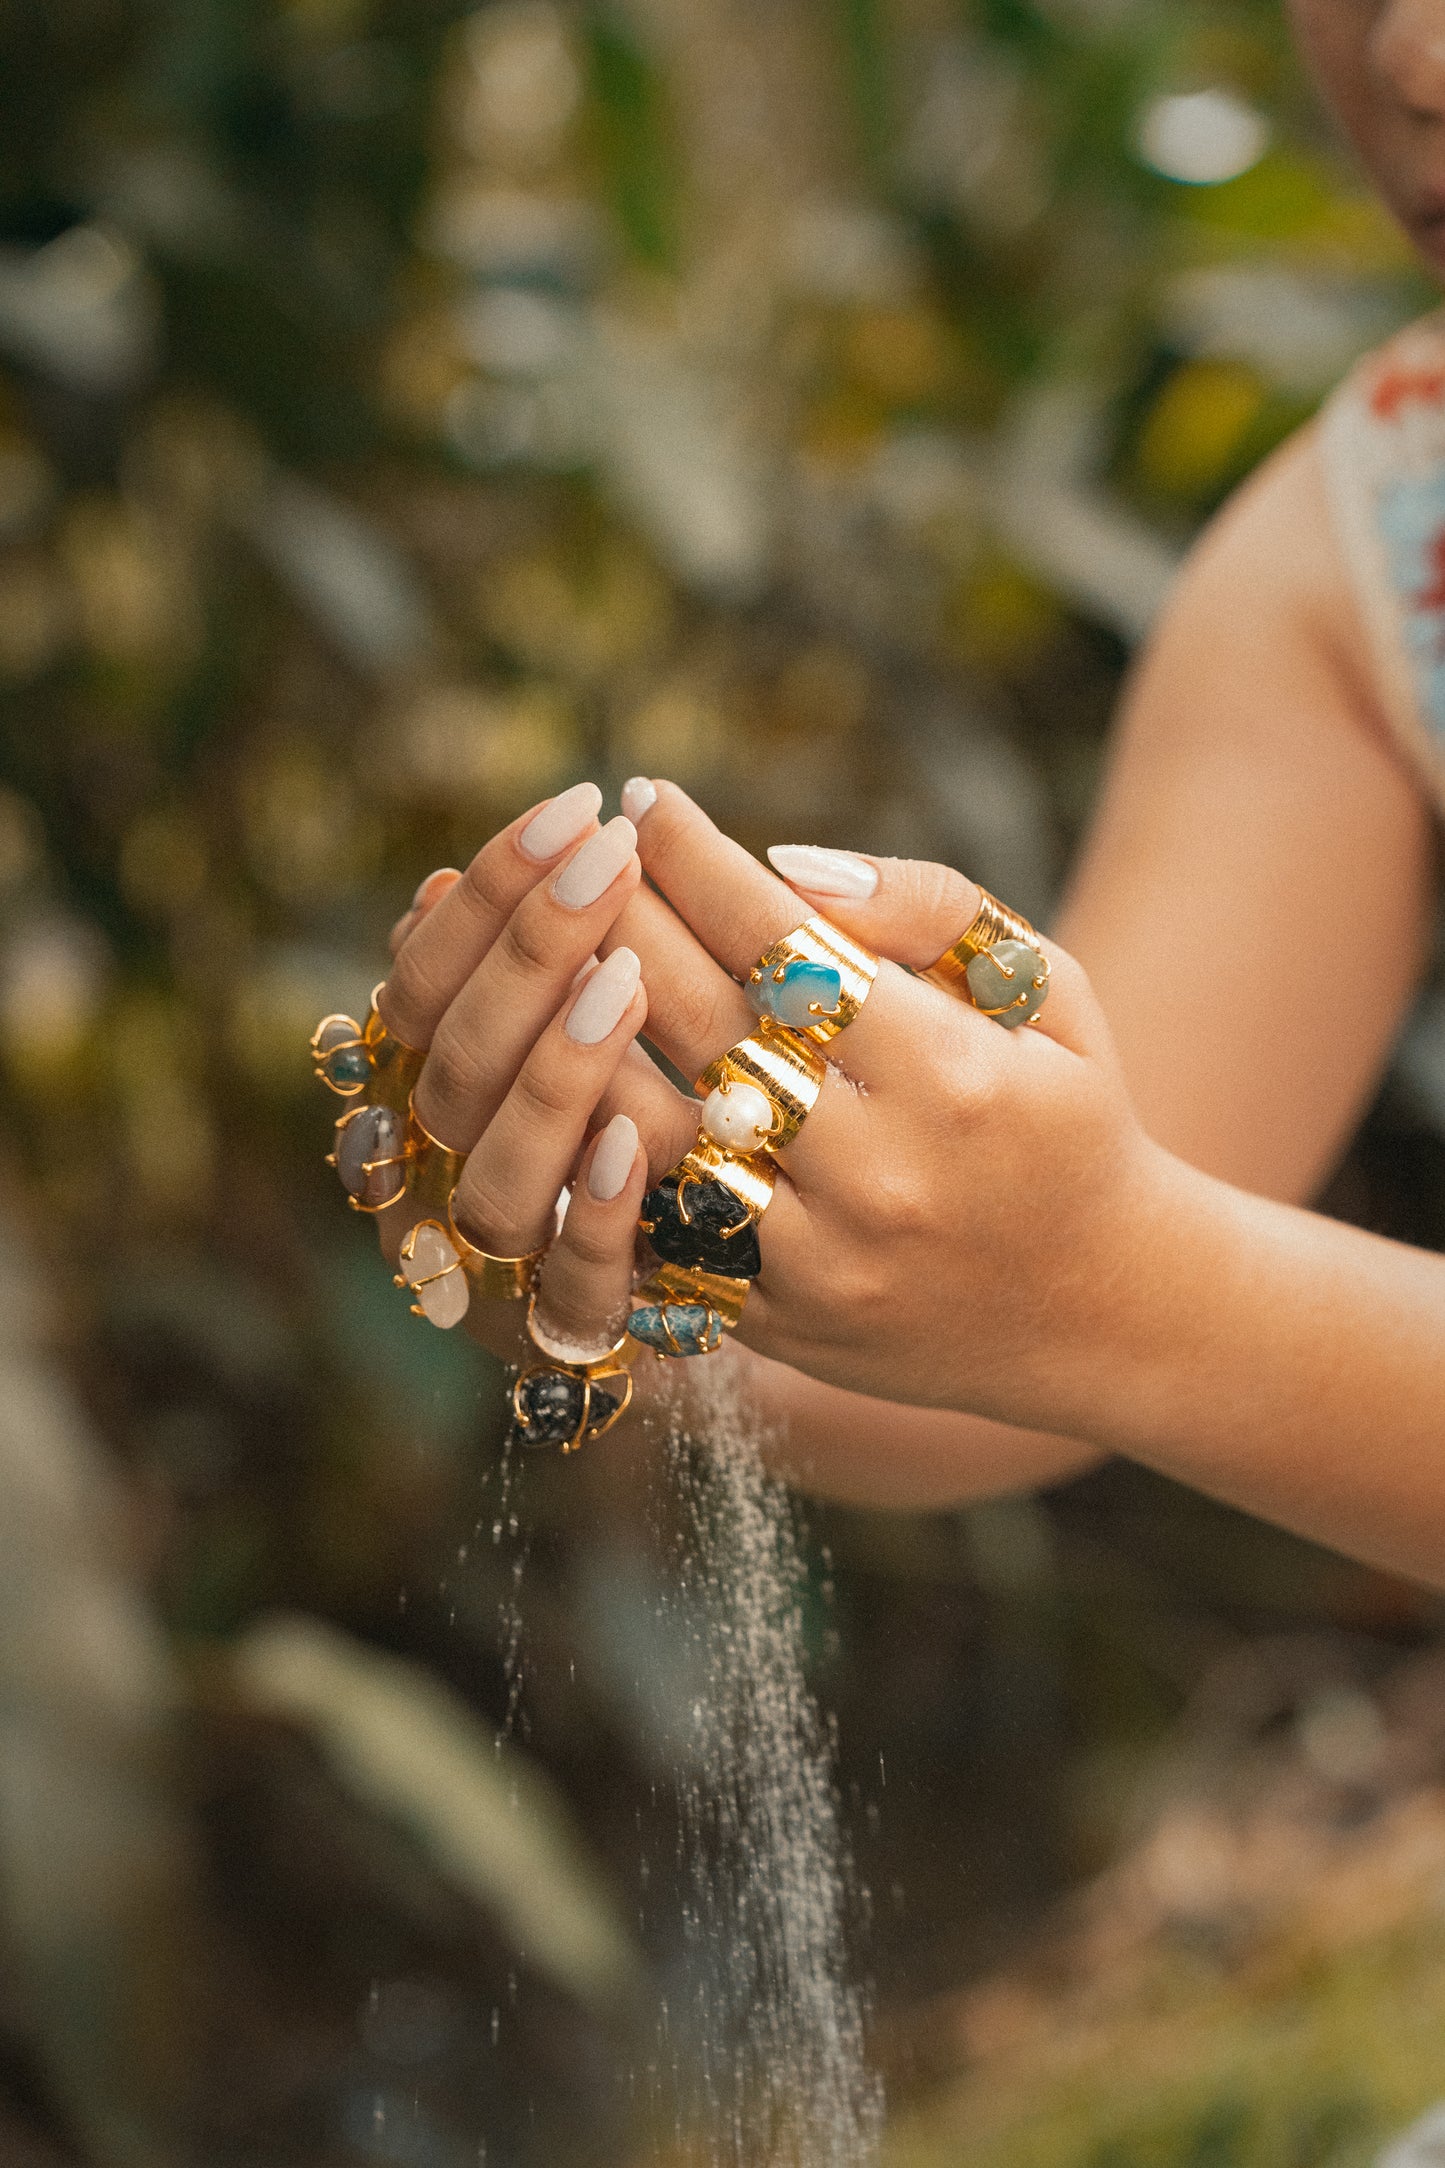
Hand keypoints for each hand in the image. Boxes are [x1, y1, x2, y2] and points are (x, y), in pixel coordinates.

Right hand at [372, 784, 655, 1367]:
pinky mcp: (579, 1334)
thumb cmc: (687, 1108)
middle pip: (450, 1067)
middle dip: (526, 955)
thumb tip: (431, 888)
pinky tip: (632, 1136)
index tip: (576, 813)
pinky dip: (593, 1210)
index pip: (423, 981)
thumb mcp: (618, 1012)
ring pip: (494, 1176)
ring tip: (624, 983)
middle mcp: (448, 1174)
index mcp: (438, 1081)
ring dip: (552, 1075)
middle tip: (612, 863)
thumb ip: (541, 959)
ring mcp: (507, 1261)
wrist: (758, 1272)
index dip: (487, 897)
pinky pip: (570, 1287)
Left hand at [596, 783, 1174, 1433]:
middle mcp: (879, 1169)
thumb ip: (929, 907)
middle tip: (570, 855)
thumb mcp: (1047, 989)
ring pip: (655, 1131)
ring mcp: (819, 1258)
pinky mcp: (777, 1320)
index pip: (782, 942)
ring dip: (583, 1036)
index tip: (644, 797)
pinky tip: (563, 1081)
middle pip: (702, 1022)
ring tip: (544, 959)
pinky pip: (655, 1228)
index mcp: (952, 1073)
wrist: (1098, 1308)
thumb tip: (785, 864)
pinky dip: (600, 1152)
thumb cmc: (1063, 1113)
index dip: (697, 861)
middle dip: (622, 920)